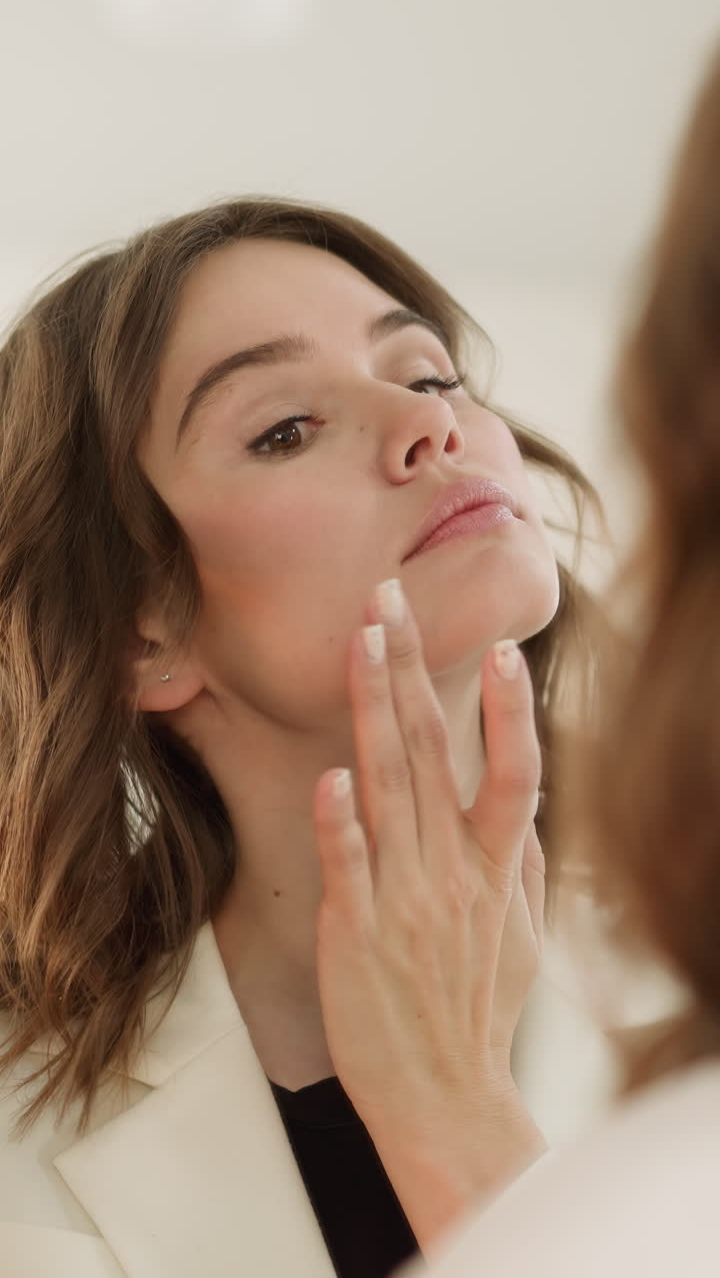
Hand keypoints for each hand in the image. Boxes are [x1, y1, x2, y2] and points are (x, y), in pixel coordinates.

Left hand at [312, 577, 545, 1244]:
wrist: (442, 1098)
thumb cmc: (478, 1014)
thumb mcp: (523, 937)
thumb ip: (523, 866)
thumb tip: (523, 812)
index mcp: (497, 869)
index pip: (512, 774)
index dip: (510, 711)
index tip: (503, 649)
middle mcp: (454, 873)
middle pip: (434, 752)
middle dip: (410, 668)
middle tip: (389, 600)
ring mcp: (404, 899)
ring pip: (390, 786)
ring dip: (375, 710)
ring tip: (361, 643)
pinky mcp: (355, 932)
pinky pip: (348, 866)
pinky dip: (342, 821)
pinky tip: (333, 775)